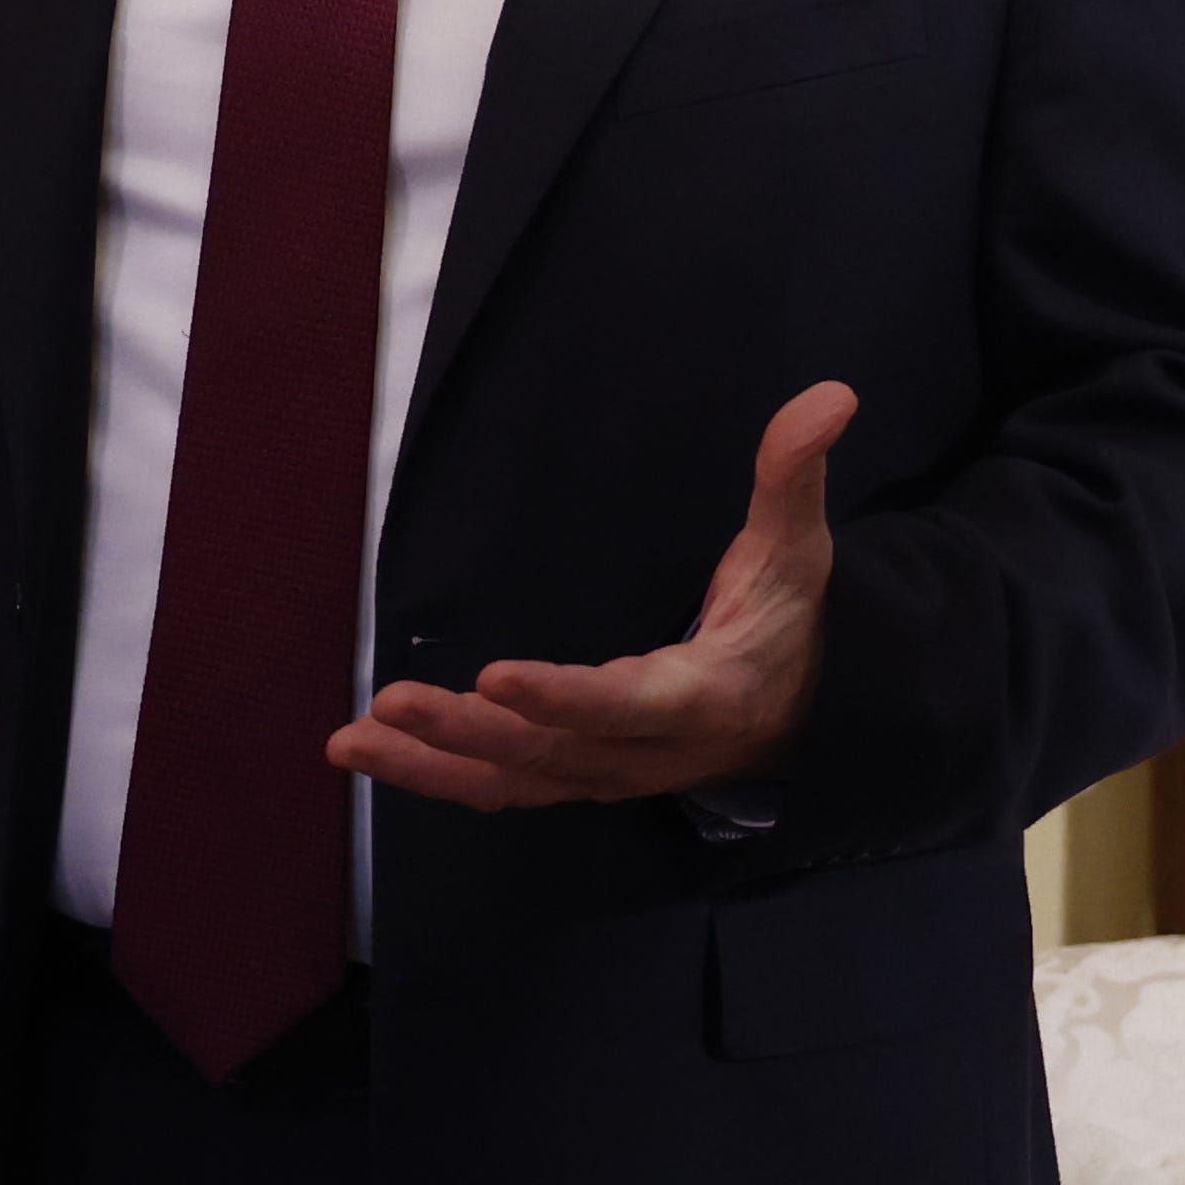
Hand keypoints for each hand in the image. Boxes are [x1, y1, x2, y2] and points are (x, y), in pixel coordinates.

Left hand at [333, 382, 855, 811]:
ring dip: (431, 765)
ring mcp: (608, 773)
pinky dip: (437, 777)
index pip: (626, 704)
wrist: (802, 714)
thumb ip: (795, 476)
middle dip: (468, 732)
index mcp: (703, 694)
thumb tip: (831, 395)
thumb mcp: (798, 550)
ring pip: (514, 781)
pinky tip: (370, 755)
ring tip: (352, 741)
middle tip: (392, 699)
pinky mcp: (578, 777)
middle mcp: (648, 751)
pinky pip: (503, 789)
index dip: (564, 698)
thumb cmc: (790, 622)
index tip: (495, 678)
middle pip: (551, 752)